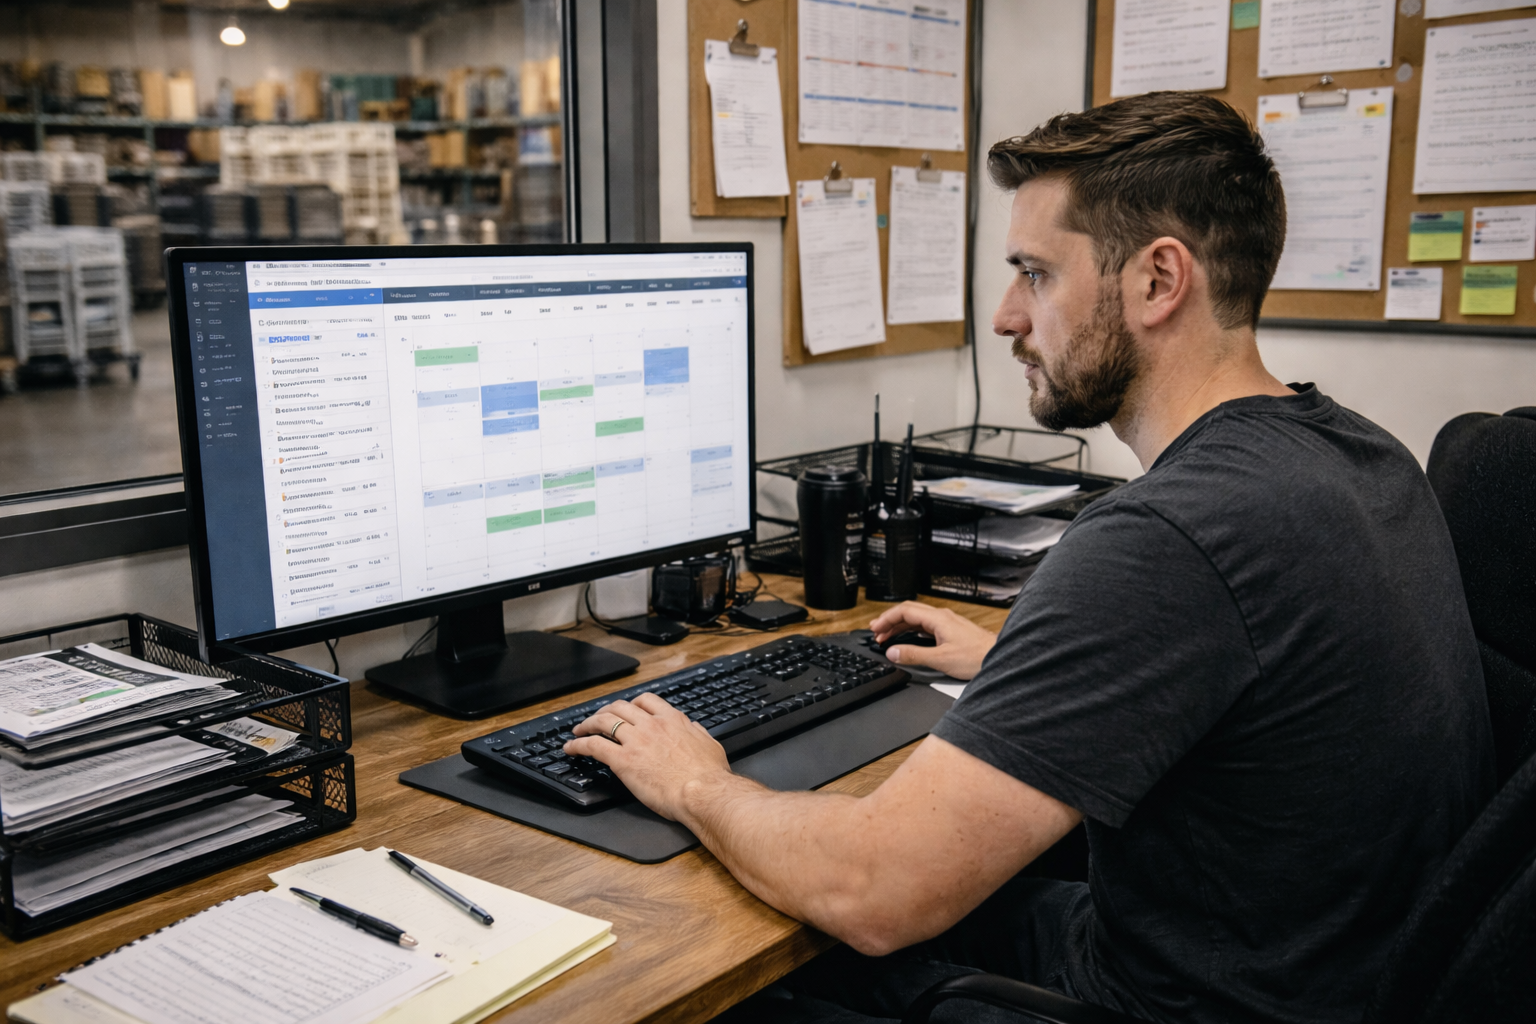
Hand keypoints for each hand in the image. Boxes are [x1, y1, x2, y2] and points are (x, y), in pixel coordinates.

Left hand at [564, 693, 731, 820]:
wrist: (702, 792)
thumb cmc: (709, 776)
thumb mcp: (710, 744)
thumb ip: (697, 733)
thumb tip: (694, 728)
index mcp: (672, 720)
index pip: (645, 701)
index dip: (631, 703)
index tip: (625, 710)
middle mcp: (651, 725)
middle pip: (619, 708)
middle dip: (605, 711)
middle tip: (597, 719)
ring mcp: (635, 741)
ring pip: (603, 722)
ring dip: (587, 724)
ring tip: (578, 730)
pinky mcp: (622, 760)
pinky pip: (593, 746)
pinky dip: (578, 744)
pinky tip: (571, 748)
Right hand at [869, 601, 996, 679]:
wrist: (999, 657)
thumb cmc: (976, 657)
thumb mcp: (940, 659)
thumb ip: (914, 655)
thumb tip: (893, 652)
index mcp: (937, 619)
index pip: (904, 611)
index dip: (886, 619)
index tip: (875, 629)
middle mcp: (941, 617)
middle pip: (909, 611)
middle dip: (890, 620)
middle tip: (876, 632)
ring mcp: (946, 622)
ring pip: (917, 618)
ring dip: (900, 626)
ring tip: (886, 636)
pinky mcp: (950, 630)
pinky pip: (925, 625)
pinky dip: (911, 630)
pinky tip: (907, 638)